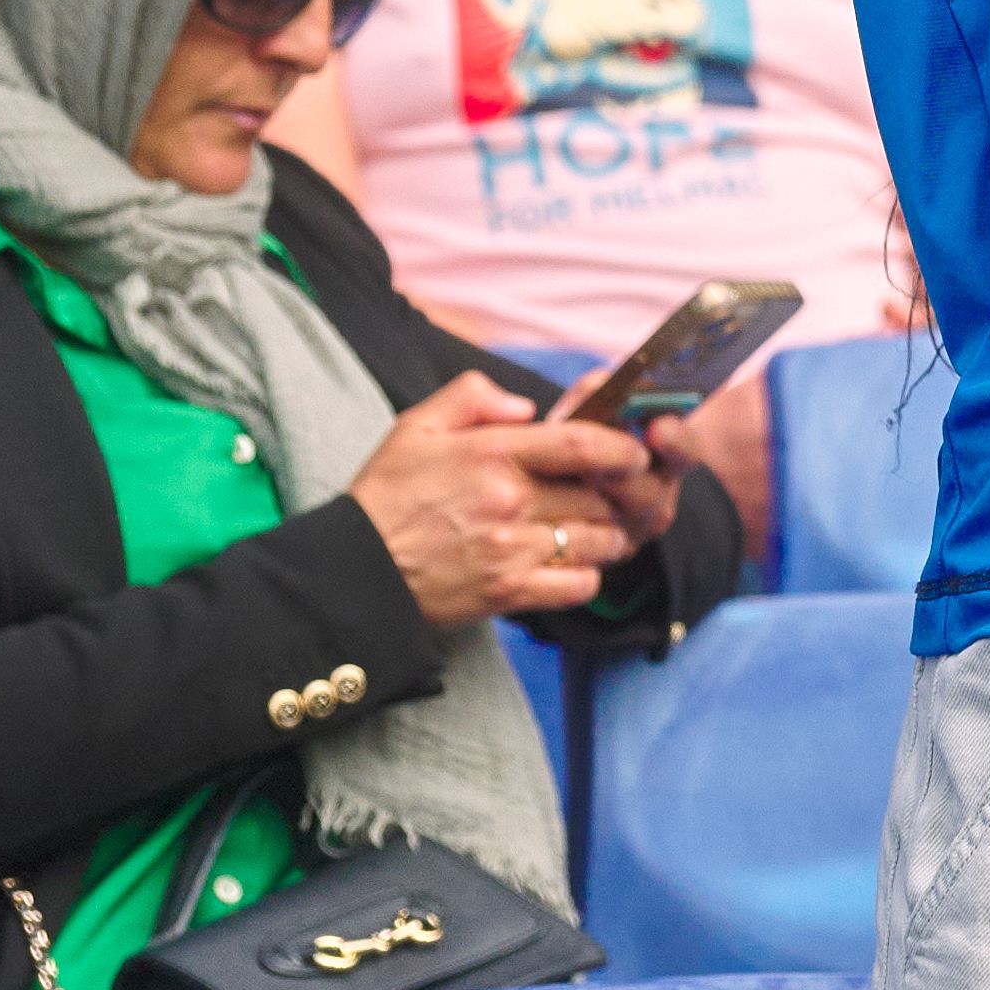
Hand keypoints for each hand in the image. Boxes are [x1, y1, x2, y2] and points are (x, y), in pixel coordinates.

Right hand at [347, 374, 657, 627]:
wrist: (356, 568)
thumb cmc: (387, 494)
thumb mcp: (418, 425)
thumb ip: (472, 395)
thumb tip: (527, 406)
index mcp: (492, 454)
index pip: (582, 445)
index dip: (622, 449)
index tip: (634, 454)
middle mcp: (509, 500)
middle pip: (599, 497)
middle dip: (616, 497)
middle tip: (613, 496)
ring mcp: (511, 550)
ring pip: (598, 541)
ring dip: (607, 536)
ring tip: (595, 529)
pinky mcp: (509, 593)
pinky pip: (578, 585)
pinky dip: (586, 575)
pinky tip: (572, 565)